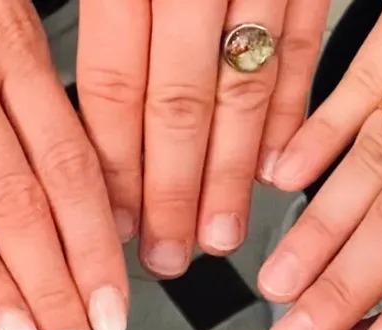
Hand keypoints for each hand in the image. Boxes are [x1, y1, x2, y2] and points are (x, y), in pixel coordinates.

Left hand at [77, 0, 328, 276]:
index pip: (115, 87)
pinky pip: (300, 49)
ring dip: (230, 175)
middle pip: (178, 106)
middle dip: (172, 194)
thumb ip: (100, 23)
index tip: (116, 223)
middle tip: (167, 254)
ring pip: (243, 90)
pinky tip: (274, 169)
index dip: (116, 165)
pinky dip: (289, 115)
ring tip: (219, 234)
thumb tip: (80, 127)